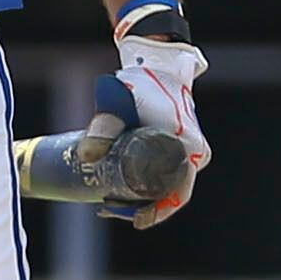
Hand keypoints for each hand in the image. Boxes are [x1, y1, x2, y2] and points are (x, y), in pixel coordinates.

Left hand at [106, 9, 208, 229]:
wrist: (158, 59)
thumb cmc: (142, 81)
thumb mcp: (118, 104)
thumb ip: (101, 128)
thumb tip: (85, 156)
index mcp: (189, 149)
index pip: (177, 195)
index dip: (157, 213)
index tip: (135, 220)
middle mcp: (194, 154)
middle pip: (170, 193)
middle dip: (142, 206)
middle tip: (109, 208)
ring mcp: (188, 150)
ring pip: (167, 185)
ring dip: (142, 197)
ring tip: (109, 200)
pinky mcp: (179, 145)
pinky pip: (167, 174)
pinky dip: (148, 184)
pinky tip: (123, 189)